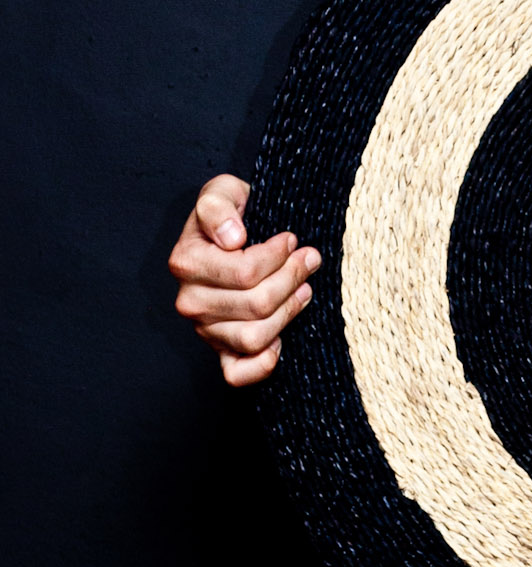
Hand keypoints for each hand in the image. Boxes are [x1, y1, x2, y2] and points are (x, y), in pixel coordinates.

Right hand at [168, 174, 321, 385]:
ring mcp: (205, 329)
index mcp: (186, 262)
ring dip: (289, 313)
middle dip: (292, 279)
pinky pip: (237, 374)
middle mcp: (189, 301)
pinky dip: (263, 363)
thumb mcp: (223, 192)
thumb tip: (232, 237)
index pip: (246, 272)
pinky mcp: (221, 350)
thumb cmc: (233, 213)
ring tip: (306, 289)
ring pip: (254, 337)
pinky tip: (282, 340)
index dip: (278, 256)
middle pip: (256, 305)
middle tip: (310, 259)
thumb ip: (218, 206)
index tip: (292, 239)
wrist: (234, 234)